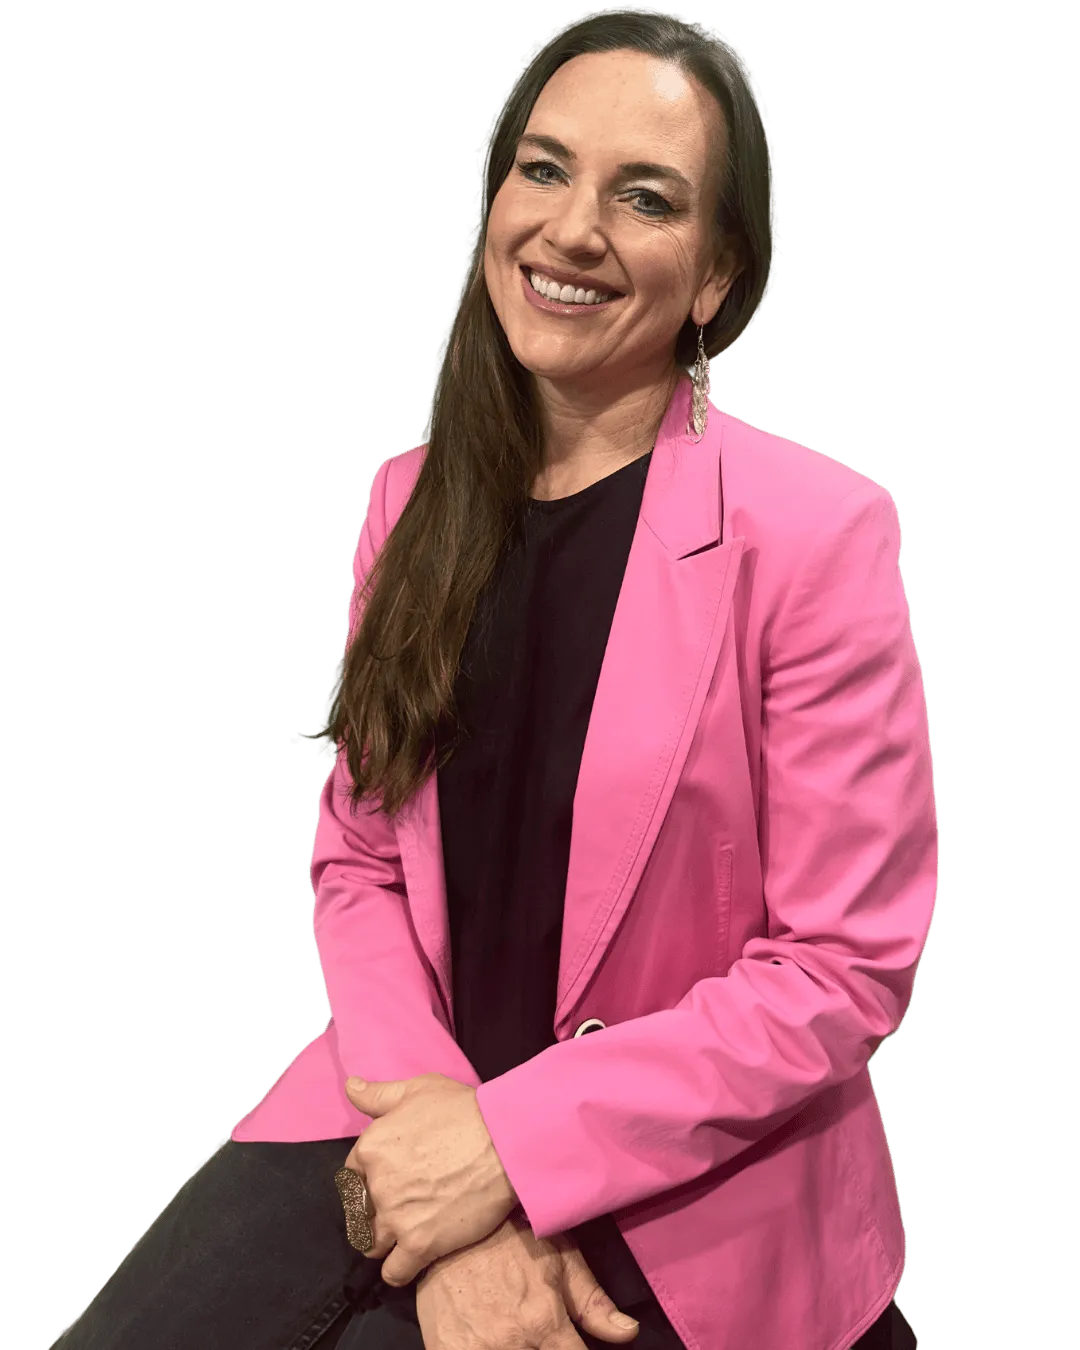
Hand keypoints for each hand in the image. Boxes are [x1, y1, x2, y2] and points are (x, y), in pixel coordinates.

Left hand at [343, 1074, 518, 1286]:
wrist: (506, 1143)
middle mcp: (376, 1186)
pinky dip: (398, 1270)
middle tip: (397, 1207)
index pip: (350, 1176)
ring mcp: (397, 1218)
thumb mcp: (418, 1090)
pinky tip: (409, 1260)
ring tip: (402, 1233)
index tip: (385, 1182)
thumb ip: (379, 1095)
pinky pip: (394, 1272)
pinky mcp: (421, 1244)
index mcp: (371, 1148)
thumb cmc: (464, 1111)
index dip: (367, 1180)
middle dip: (373, 1212)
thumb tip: (350, 1087)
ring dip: (383, 1241)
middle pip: (359, 1212)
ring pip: (371, 1244)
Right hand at [415, 1210, 640, 1349]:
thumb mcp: (559, 1257)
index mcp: (544, 1323)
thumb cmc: (510, 1239)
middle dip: (541, 1349)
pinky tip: (486, 1339)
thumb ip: (594, 1302)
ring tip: (513, 1334)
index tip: (570, 1346)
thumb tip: (630, 1333)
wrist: (449, 1227)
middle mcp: (512, 1344)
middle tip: (536, 1336)